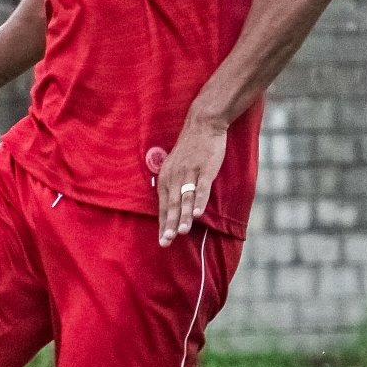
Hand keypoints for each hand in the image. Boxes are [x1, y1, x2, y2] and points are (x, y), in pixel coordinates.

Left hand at [157, 110, 227, 246]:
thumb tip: (172, 204)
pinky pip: (202, 188)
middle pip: (172, 205)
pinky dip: (199, 201)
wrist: (202, 124)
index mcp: (166, 177)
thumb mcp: (175, 165)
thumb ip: (173, 184)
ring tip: (182, 233)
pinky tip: (198, 214)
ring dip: (184, 216)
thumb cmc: (190, 148)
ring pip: (185, 198)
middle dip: (169, 225)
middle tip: (166, 242)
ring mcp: (189, 173)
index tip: (162, 241)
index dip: (163, 224)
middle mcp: (174, 176)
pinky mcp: (205, 169)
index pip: (163, 205)